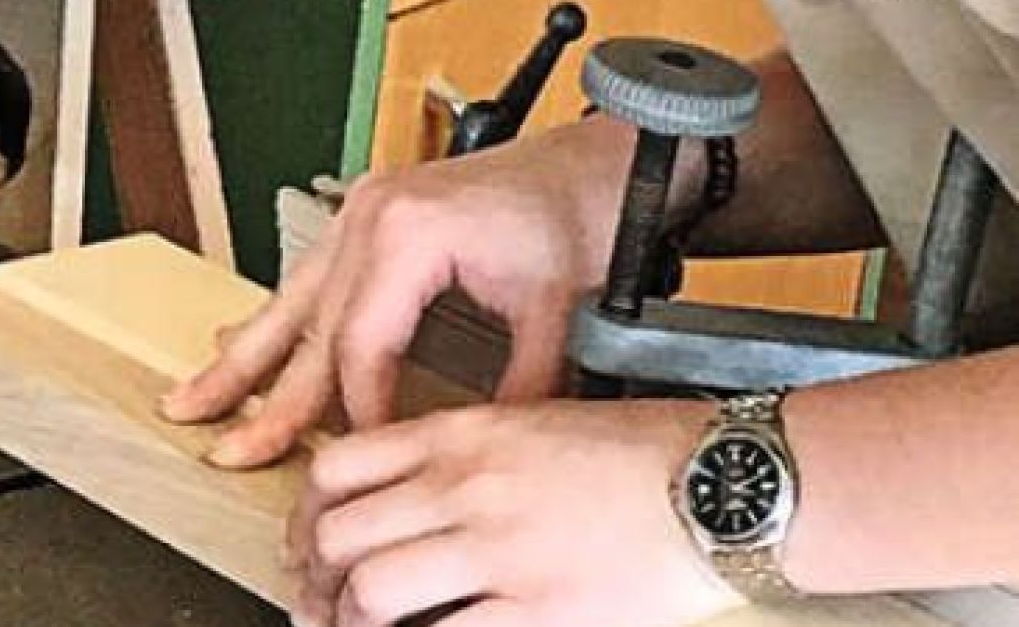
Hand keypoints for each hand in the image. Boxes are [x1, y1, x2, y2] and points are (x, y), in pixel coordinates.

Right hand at [163, 120, 633, 467]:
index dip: (354, 410)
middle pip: (305, 327)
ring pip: (286, 300)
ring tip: (190, 401)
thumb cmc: (576, 212)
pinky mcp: (365, 220)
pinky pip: (305, 280)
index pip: (359, 345)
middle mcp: (370, 218)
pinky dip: (270, 321)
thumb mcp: (555, 310)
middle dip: (262, 397)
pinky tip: (233, 346)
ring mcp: (360, 215)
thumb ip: (514, 386)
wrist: (595, 160)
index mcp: (409, 232)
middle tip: (227, 449)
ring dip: (239, 358)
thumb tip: (474, 450)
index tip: (351, 458)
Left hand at [288, 399, 739, 626]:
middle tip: (314, 604)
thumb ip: (465, 452)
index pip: (338, 468)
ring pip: (370, 592)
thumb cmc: (647, 452)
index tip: (306, 544)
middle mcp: (463, 488)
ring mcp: (495, 551)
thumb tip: (406, 496)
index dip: (306, 516)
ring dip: (347, 622)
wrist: (723, 485)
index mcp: (461, 435)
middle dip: (313, 579)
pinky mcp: (535, 611)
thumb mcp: (535, 422)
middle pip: (339, 535)